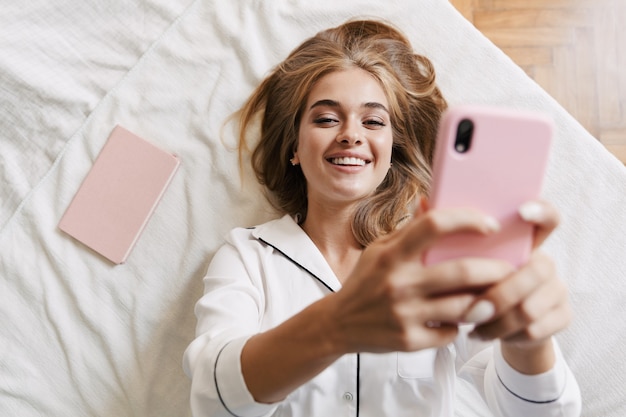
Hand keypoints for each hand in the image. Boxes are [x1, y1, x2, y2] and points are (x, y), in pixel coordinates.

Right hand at [329, 206, 512, 353]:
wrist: (338, 323)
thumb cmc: (365, 281)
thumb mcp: (380, 249)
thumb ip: (409, 229)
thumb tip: (432, 200)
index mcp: (392, 254)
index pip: (434, 225)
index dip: (468, 220)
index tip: (490, 224)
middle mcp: (398, 283)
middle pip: (462, 272)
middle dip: (496, 269)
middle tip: (510, 268)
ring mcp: (404, 314)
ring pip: (464, 306)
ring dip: (487, 300)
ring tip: (495, 293)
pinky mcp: (409, 341)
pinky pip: (452, 332)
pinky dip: (461, 325)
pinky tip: (461, 319)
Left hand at [466, 201, 571, 372]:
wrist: (497, 324)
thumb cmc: (471, 284)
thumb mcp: (461, 260)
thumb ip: (449, 235)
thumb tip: (422, 202)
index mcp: (524, 242)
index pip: (545, 216)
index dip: (540, 210)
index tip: (520, 211)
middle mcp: (545, 262)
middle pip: (537, 270)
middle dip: (501, 293)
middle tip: (473, 308)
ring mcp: (557, 289)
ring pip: (530, 307)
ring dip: (497, 320)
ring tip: (471, 324)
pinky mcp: (562, 316)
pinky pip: (534, 329)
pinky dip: (504, 335)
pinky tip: (483, 333)